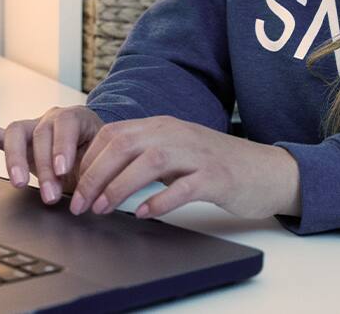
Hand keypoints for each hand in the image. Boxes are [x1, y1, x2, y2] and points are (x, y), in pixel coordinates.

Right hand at [0, 105, 103, 205]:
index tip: (62, 170)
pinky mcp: (16, 139)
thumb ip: (94, 172)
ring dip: (16, 159)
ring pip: (16, 131)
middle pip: (41, 133)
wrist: (89, 153)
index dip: (62, 146)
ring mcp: (31, 126)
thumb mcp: (100, 162)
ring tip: (19, 183)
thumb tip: (89, 195)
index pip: (67, 123)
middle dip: (44, 167)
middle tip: (49, 194)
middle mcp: (52, 119)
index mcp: (77, 118)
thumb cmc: (94, 157)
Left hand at [68, 115, 301, 219]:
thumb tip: (99, 176)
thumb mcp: (174, 152)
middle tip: (80, 204)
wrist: (266, 170)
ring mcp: (197, 153)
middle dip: (94, 175)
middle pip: (124, 145)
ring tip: (103, 208)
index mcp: (161, 126)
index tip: (74, 186)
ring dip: (120, 186)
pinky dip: (160, 200)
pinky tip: (144, 213)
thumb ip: (142, 156)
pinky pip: (184, 186)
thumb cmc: (215, 165)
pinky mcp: (216, 176)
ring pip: (149, 162)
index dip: (87, 160)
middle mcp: (176, 133)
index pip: (113, 134)